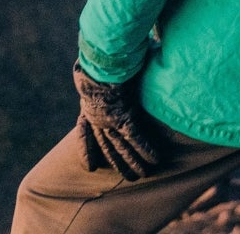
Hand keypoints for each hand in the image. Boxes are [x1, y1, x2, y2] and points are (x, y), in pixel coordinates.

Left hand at [72, 64, 165, 179]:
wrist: (98, 64)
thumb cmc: (97, 61)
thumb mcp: (90, 71)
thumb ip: (93, 73)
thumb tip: (95, 67)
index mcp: (87, 106)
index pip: (84, 132)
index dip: (87, 150)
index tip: (90, 167)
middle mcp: (98, 119)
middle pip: (107, 147)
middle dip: (117, 163)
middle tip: (128, 177)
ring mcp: (111, 121)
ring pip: (122, 147)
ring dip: (134, 162)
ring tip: (143, 175)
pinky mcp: (125, 118)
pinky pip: (136, 138)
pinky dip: (146, 150)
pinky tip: (155, 160)